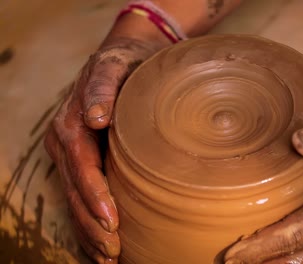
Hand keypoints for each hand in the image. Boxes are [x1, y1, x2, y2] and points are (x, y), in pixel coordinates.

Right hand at [44, 37, 159, 262]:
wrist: (123, 59)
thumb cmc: (124, 64)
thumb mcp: (115, 66)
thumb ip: (103, 88)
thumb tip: (96, 118)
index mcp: (71, 124)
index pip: (82, 166)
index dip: (95, 195)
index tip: (113, 220)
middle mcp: (66, 142)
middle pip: (76, 190)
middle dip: (93, 223)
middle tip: (113, 251)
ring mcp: (70, 155)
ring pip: (75, 199)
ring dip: (89, 231)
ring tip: (108, 258)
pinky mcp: (80, 162)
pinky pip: (80, 195)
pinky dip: (88, 221)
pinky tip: (100, 245)